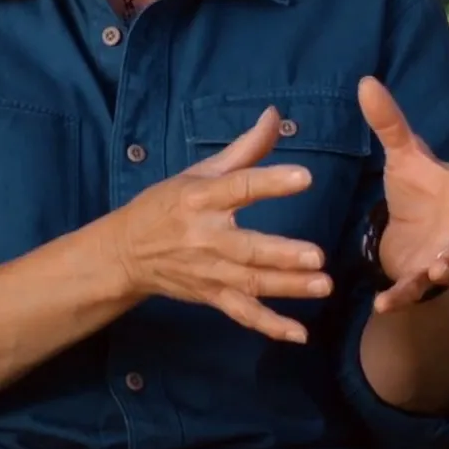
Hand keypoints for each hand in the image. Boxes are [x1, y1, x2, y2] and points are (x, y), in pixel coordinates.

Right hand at [106, 106, 332, 342]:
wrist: (126, 253)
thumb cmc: (166, 205)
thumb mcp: (198, 172)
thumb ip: (244, 148)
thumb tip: (276, 115)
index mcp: (200, 198)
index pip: (238, 188)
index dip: (270, 182)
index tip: (304, 177)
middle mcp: (204, 237)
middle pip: (247, 247)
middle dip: (282, 253)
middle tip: (316, 256)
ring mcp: (209, 272)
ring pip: (251, 283)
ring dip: (287, 287)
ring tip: (322, 286)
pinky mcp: (212, 296)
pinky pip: (243, 313)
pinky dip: (269, 326)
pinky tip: (299, 334)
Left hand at [357, 77, 448, 313]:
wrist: (412, 233)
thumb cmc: (419, 188)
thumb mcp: (403, 155)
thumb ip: (389, 123)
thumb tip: (365, 81)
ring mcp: (446, 255)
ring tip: (441, 266)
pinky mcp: (422, 278)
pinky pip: (414, 291)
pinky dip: (401, 297)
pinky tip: (381, 304)